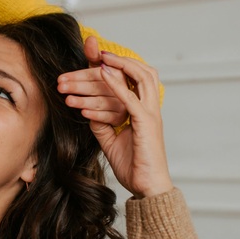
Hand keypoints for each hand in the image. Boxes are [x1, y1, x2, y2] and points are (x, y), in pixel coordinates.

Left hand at [57, 36, 129, 126]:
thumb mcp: (97, 69)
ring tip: (68, 100)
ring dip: (83, 101)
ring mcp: (122, 104)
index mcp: (117, 73)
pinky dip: (95, 115)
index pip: (95, 73)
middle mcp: (121, 88)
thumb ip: (93, 55)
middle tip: (60, 88)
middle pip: (96, 87)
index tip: (60, 79)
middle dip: (76, 87)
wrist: (112, 106)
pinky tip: (83, 113)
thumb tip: (90, 38)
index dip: (76, 76)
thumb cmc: (102, 84)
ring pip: (100, 102)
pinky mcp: (120, 118)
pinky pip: (106, 117)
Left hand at [89, 52, 173, 198]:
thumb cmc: (133, 165)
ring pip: (142, 77)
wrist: (147, 186)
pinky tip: (102, 74)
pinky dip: (116, 84)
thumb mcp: (111, 141)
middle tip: (98, 52)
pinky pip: (130, 99)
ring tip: (100, 57)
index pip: (136, 80)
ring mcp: (151, 114)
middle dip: (121, 59)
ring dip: (120, 64)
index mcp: (144, 111)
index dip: (121, 66)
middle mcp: (151, 108)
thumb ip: (102, 125)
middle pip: (143, 72)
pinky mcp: (146, 124)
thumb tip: (89, 112)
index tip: (99, 58)